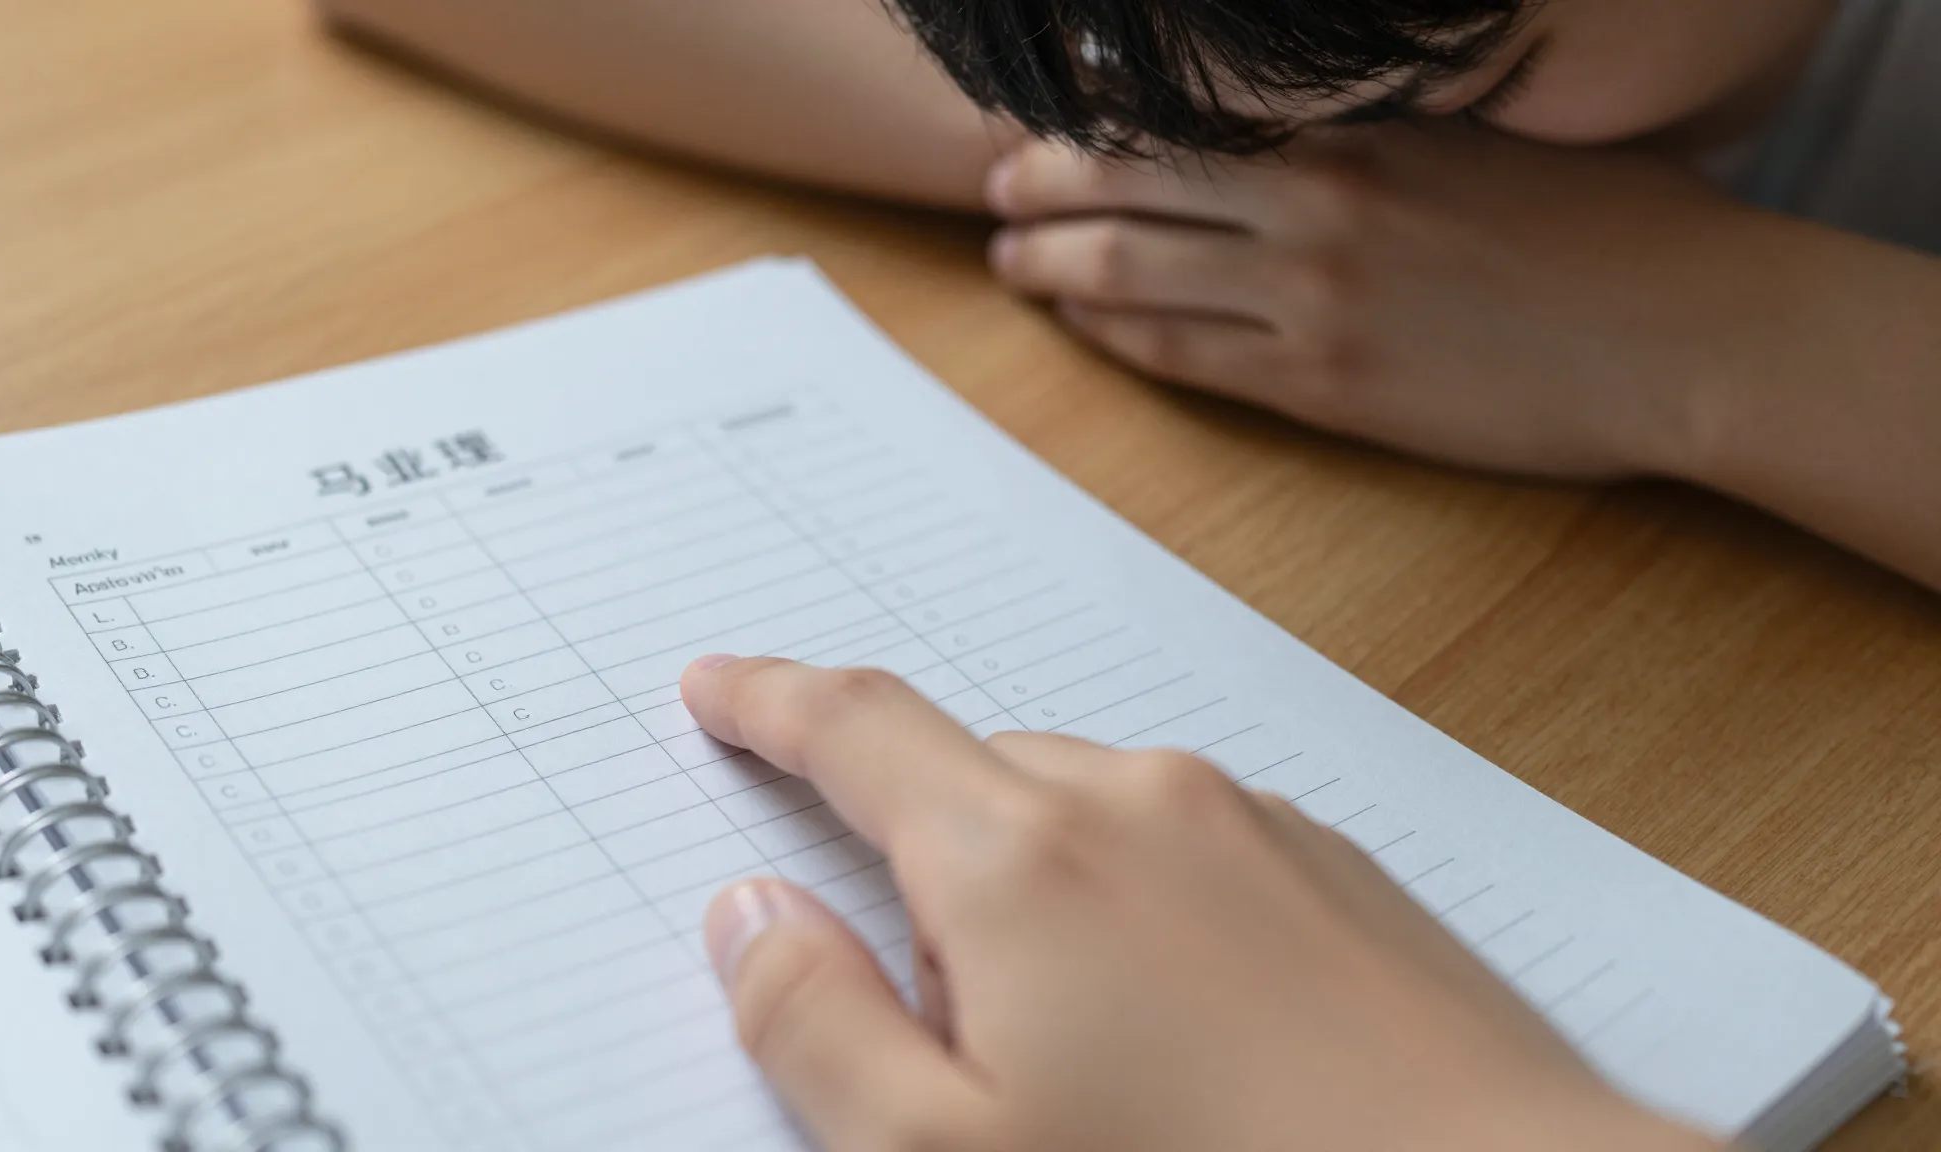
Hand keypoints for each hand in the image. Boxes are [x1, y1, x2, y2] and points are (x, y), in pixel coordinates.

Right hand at [682, 656, 1719, 1151]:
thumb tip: (750, 915)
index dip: (768, 701)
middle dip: (921, 857)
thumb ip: (813, 1026)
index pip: (854, 729)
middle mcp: (1141, 803)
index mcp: (1020, 859)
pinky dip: (1147, 910)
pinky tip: (1193, 1038)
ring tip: (1085, 1055)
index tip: (721, 688)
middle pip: (975, 780)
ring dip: (1044, 895)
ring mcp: (1256, 828)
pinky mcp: (1339, 873)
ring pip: (1091, 820)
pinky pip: (1194, 853)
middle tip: (935, 1012)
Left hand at [984, 123, 1776, 479]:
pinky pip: (1183, 355)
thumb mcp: (1491, 130)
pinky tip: (1082, 328)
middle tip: (997, 190)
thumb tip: (1289, 125)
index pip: (1182, 108)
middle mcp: (1318, 195)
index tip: (1052, 119)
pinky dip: (1115, 337)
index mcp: (1359, 122)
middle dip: (1043, 186)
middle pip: (1129, 183)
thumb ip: (1381, 120)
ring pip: (1132, 272)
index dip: (1095, 116)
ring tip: (1009, 263)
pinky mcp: (1324, 381)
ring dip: (1052, 266)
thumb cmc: (1610, 224)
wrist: (1686, 329)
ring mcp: (1313, 292)